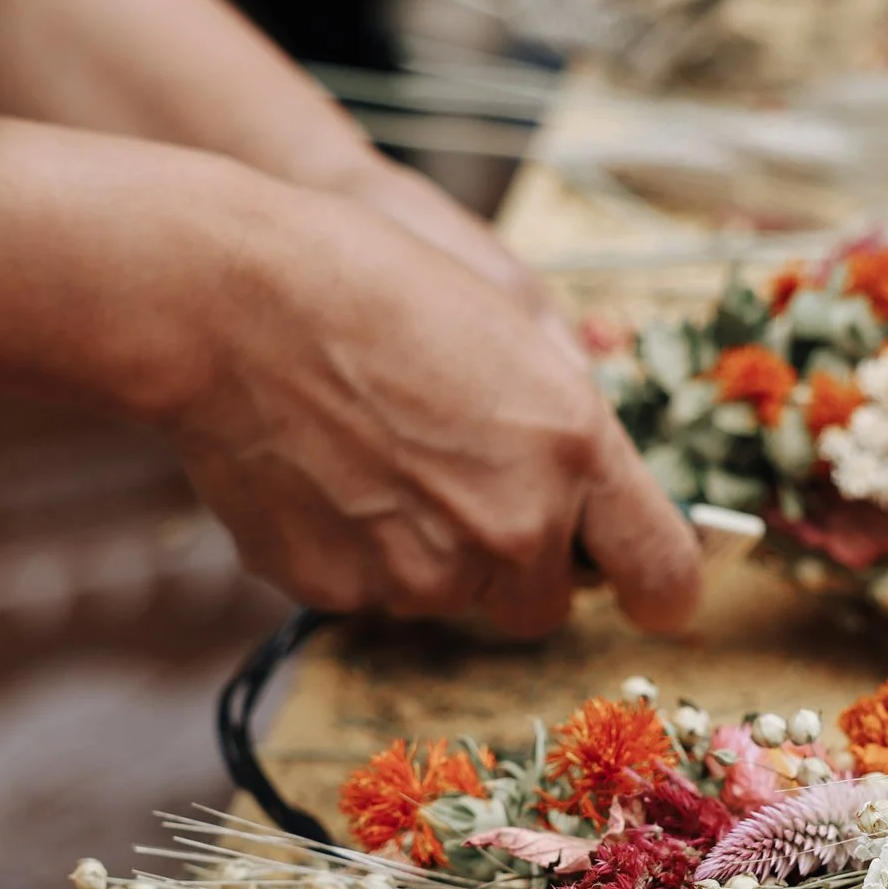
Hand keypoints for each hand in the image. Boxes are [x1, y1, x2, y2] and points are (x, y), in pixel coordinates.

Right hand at [158, 170, 702, 636]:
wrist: (227, 302)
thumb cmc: (373, 282)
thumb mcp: (512, 312)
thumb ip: (573, 406)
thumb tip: (597, 470)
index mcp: (573, 453)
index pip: (660, 573)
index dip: (659, 587)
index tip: (647, 589)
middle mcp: (510, 530)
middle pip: (542, 606)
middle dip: (520, 561)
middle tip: (467, 482)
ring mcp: (420, 571)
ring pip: (449, 599)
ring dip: (432, 551)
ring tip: (377, 453)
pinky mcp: (337, 590)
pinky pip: (369, 591)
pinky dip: (356, 549)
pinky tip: (324, 472)